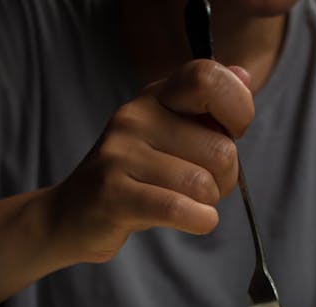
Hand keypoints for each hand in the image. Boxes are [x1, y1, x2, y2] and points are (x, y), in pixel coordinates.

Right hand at [46, 60, 253, 263]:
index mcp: (155, 97)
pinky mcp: (114, 194)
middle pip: (221, 149)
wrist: (72, 214)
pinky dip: (200, 221)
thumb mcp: (169, 134)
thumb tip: (244, 75)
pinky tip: (193, 220)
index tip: (231, 134)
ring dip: (208, 204)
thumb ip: (207, 108)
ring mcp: (121, 154)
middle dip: (226, 179)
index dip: (238, 109)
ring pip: (203, 184)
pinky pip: (179, 208)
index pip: (207, 77)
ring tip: (187, 204)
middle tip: (203, 187)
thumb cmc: (134, 176)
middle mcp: (136, 116)